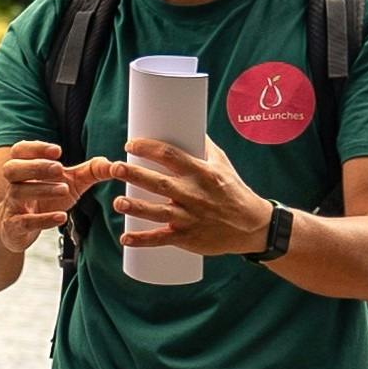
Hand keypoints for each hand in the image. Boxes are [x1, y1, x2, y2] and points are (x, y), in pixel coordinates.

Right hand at [0, 141, 120, 252]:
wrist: (19, 230)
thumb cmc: (45, 200)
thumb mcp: (70, 183)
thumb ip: (90, 172)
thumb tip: (114, 164)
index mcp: (24, 169)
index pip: (20, 150)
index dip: (36, 148)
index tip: (58, 151)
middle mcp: (14, 185)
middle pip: (13, 168)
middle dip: (36, 166)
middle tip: (59, 168)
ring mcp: (12, 206)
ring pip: (18, 193)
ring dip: (42, 189)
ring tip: (64, 189)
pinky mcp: (15, 227)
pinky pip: (24, 221)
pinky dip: (43, 219)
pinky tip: (61, 216)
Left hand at [115, 132, 274, 257]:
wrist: (252, 226)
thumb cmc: (235, 192)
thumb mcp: (223, 165)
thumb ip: (205, 147)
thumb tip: (192, 127)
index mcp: (201, 173)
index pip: (170, 155)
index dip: (148, 148)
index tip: (130, 145)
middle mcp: (194, 194)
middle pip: (159, 182)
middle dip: (134, 175)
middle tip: (115, 168)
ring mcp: (189, 217)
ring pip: (157, 211)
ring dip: (136, 207)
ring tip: (117, 202)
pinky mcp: (188, 237)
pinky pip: (161, 239)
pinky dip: (143, 240)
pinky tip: (125, 238)